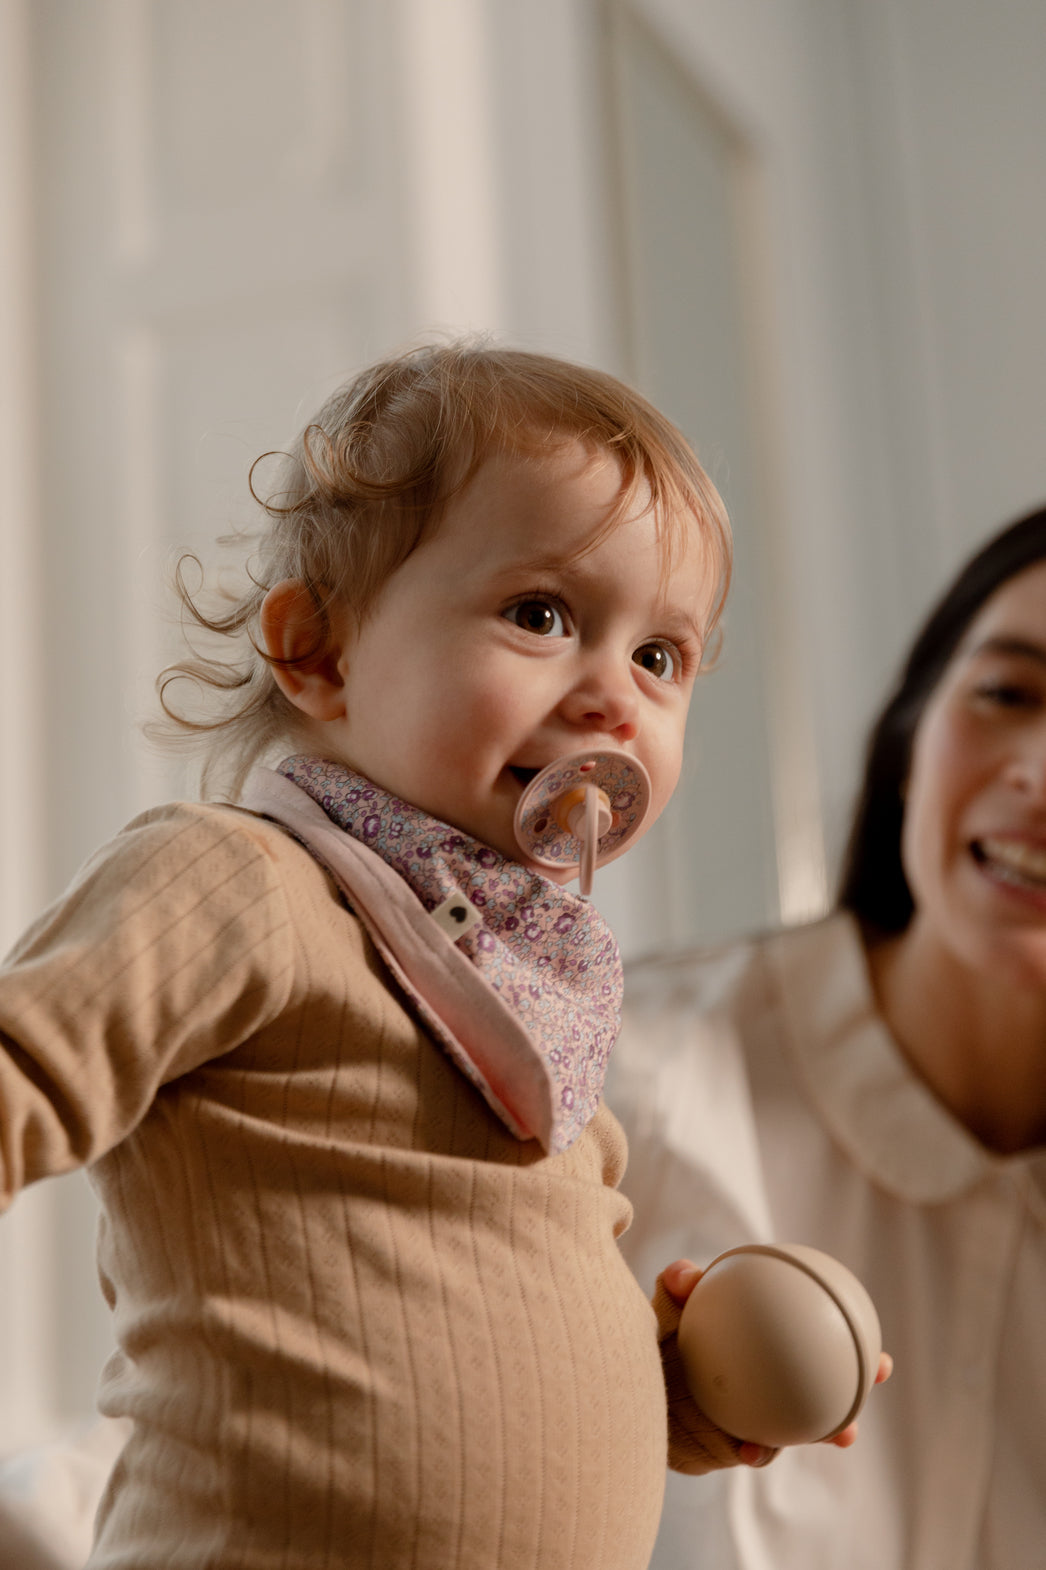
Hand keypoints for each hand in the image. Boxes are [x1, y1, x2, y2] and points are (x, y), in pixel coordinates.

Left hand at [659, 1258, 892, 1457]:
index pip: (818, 1345)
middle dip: (855, 1401)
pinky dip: (756, 1452)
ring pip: (796, 1430)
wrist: (637, 1376)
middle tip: (872, 1400)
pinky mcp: (730, 1445)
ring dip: (817, 1435)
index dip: (856, 1354)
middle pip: (823, 1396)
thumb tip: (686, 1276)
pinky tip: (749, 1449)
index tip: (884, 1363)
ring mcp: (756, 1418)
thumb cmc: (664, 1332)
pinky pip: (752, 1450)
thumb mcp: (670, 1304)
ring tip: (835, 1438)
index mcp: (769, 1349)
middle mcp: (771, 1387)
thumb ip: (678, 1285)